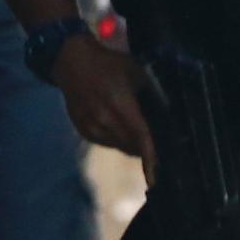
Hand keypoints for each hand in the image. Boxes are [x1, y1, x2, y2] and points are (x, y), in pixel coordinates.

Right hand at [52, 34, 158, 182]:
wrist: (71, 62)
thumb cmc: (109, 65)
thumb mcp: (136, 73)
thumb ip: (152, 94)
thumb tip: (168, 116)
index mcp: (120, 104)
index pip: (140, 137)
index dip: (151, 158)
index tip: (156, 177)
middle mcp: (104, 119)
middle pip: (131, 146)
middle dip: (146, 149)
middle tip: (159, 144)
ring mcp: (91, 126)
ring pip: (119, 146)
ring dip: (132, 145)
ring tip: (140, 133)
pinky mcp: (83, 130)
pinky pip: (106, 143)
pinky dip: (117, 140)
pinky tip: (121, 127)